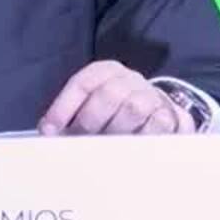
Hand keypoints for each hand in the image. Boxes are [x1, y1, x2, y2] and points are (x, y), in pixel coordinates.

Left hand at [38, 60, 183, 135]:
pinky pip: (156, 124)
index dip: (63, 107)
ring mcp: (152, 95)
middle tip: (80, 141)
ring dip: (116, 131)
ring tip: (105, 147)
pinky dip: (141, 137)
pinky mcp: (171, 115)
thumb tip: (49, 133)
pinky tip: (131, 148)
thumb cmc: (115, 112)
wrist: (158, 111)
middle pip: (108, 93)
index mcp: (106, 72)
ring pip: (133, 107)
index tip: (50, 130)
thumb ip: (70, 116)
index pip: (83, 83)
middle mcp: (130, 79)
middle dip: (89, 121)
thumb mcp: (92, 107)